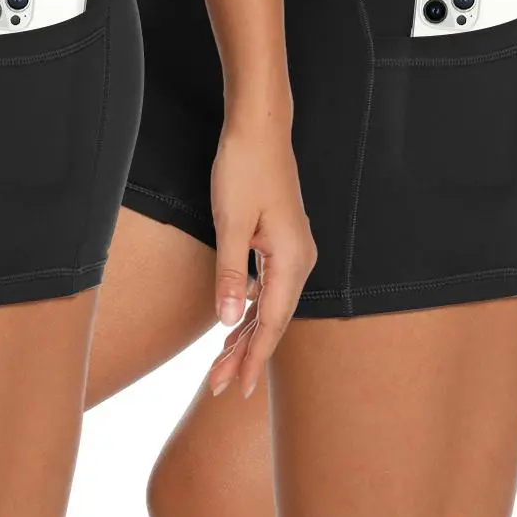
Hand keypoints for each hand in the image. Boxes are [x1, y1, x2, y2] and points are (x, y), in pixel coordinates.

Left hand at [205, 109, 315, 398]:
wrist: (259, 129)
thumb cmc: (244, 169)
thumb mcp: (230, 225)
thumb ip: (229, 276)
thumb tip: (228, 322)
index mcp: (292, 260)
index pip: (271, 323)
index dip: (253, 358)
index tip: (236, 387)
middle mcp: (299, 261)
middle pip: (271, 321)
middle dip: (244, 355)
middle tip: (217, 386)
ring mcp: (292, 253)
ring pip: (268, 308)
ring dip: (245, 337)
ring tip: (220, 367)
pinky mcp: (282, 245)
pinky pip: (267, 290)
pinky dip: (250, 312)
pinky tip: (234, 328)